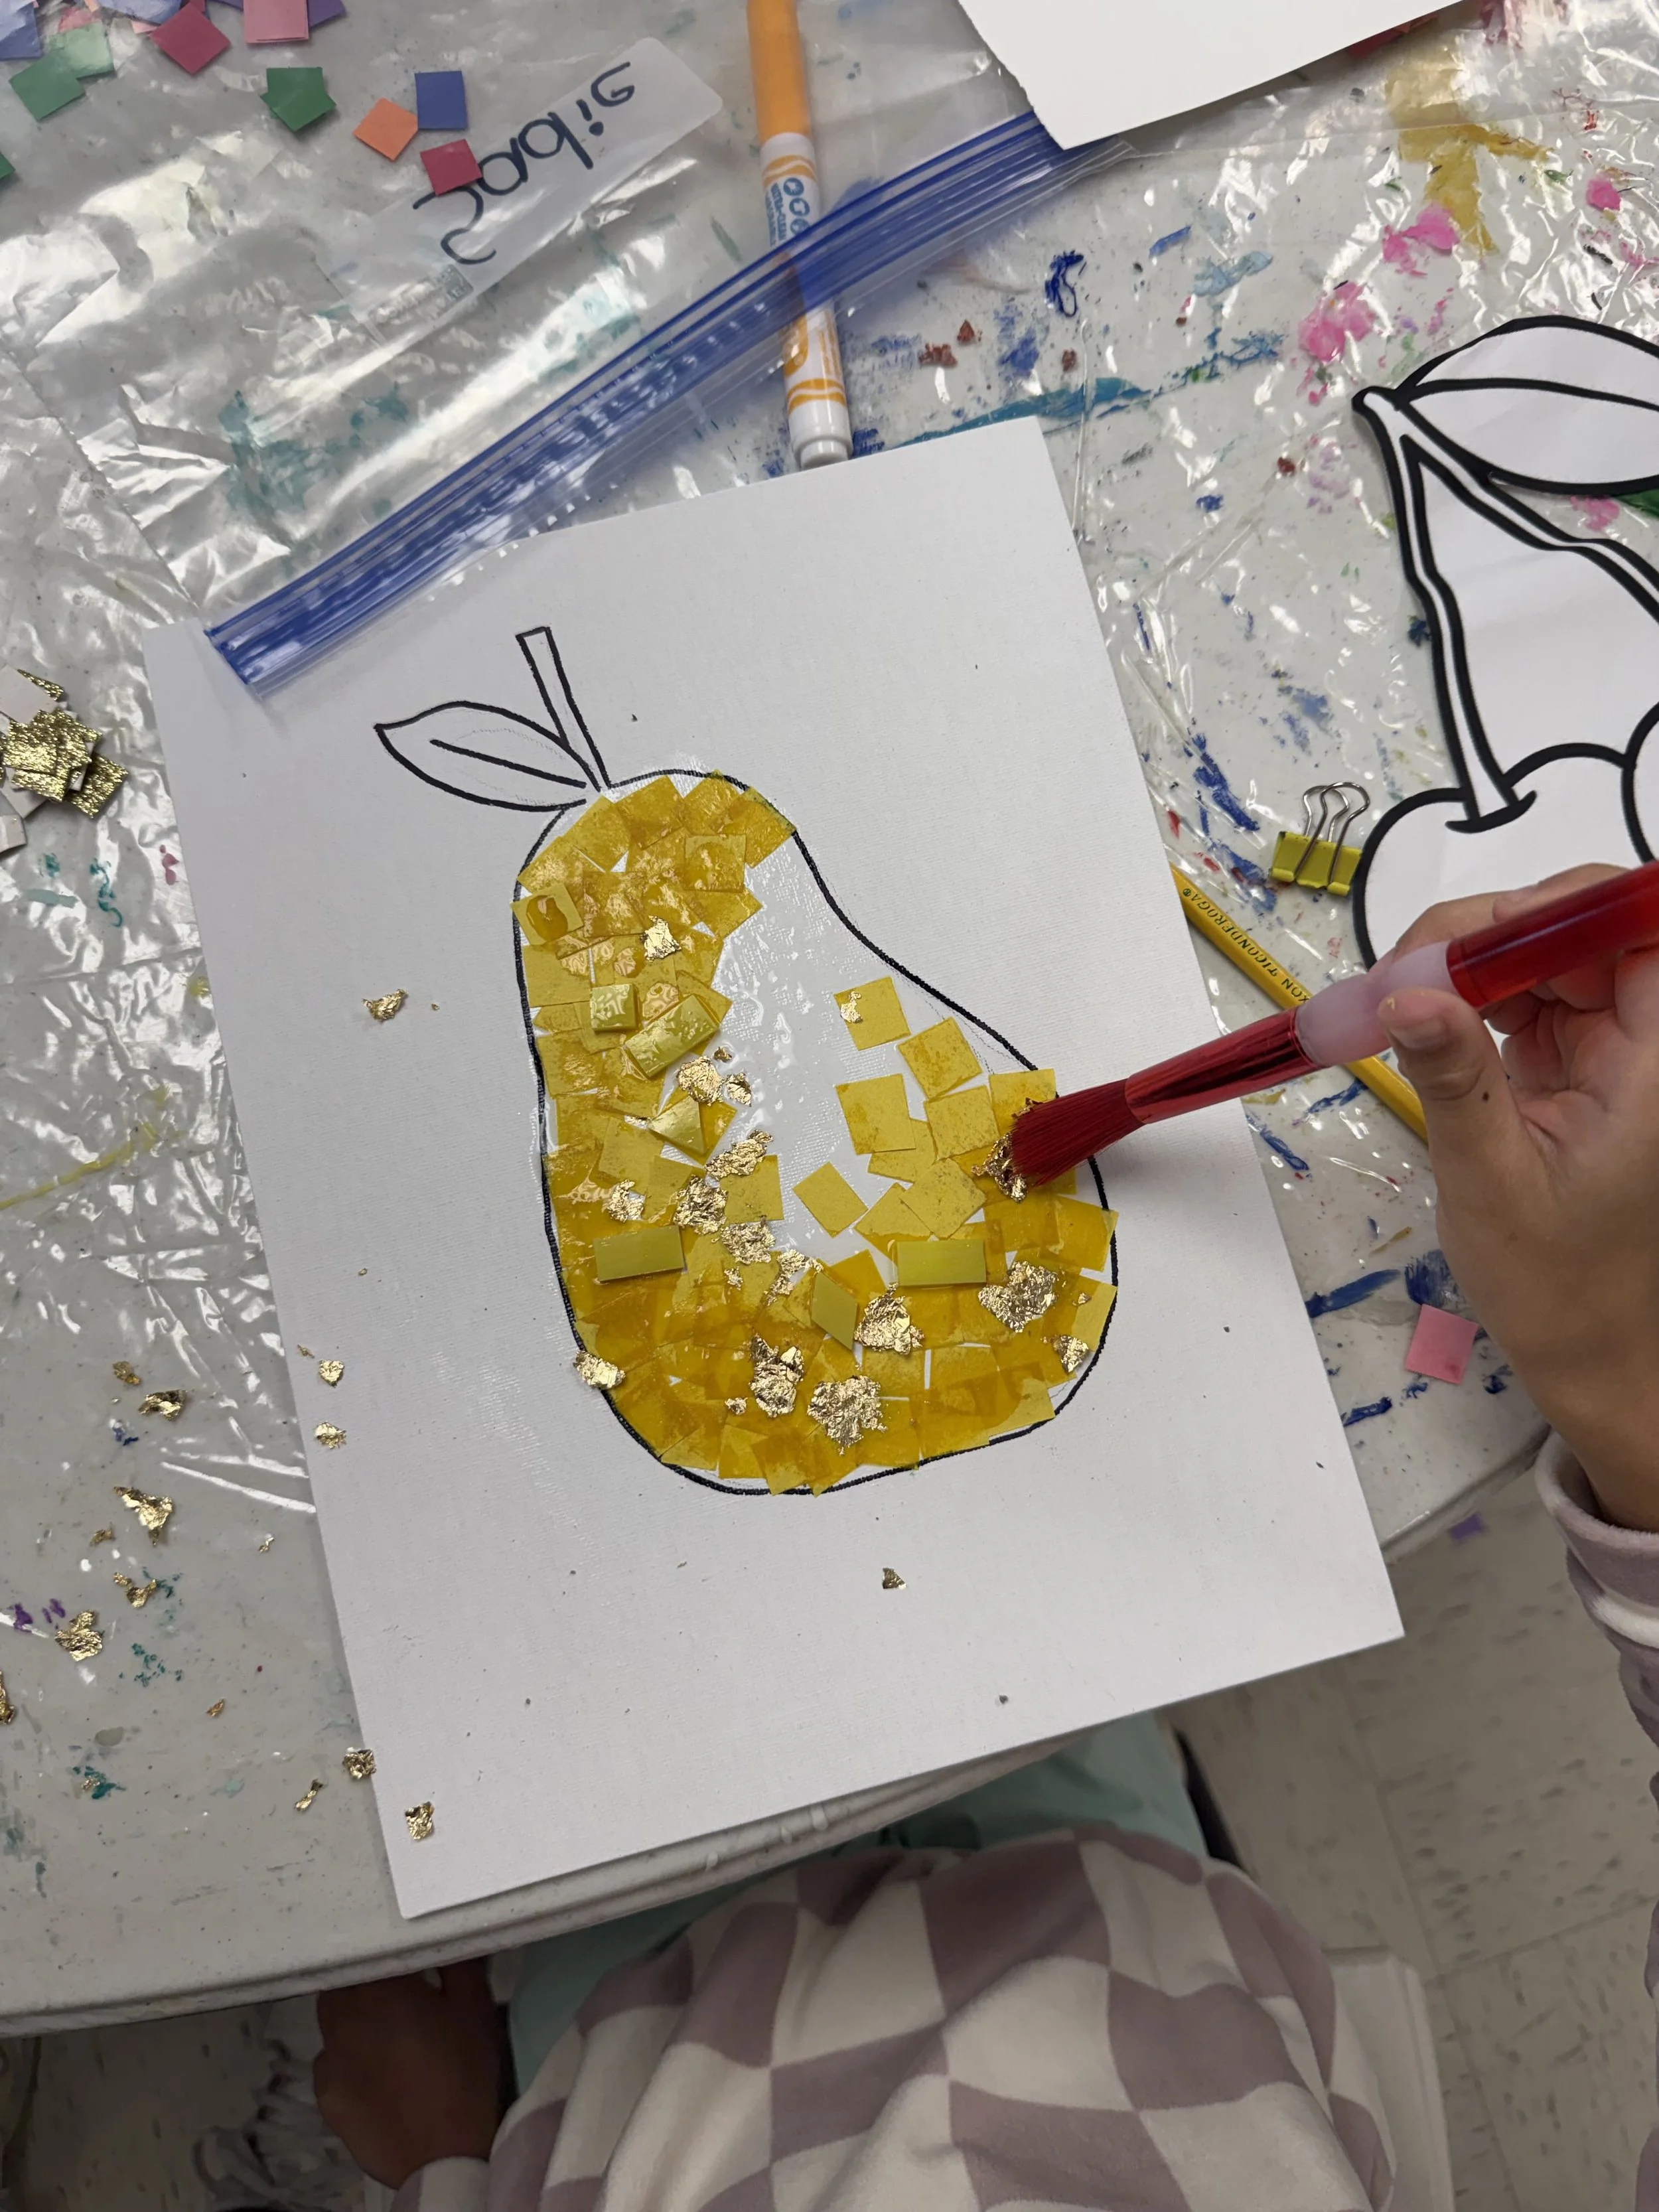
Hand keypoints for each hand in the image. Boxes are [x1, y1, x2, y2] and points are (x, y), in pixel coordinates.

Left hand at [314, 1960, 507, 2188]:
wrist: (443, 2154)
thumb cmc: (463, 2072)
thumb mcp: (474, 2006)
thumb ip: (458, 1961)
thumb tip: (446, 1936)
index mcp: (378, 1987)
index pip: (368, 1951)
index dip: (383, 1952)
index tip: (402, 1961)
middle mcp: (342, 2016)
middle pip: (342, 1985)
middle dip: (363, 1984)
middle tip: (394, 1997)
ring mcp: (328, 2059)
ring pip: (332, 2024)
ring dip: (351, 2020)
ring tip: (383, 2036)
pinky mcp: (324, 2096)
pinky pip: (330, 2065)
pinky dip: (347, 2061)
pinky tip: (373, 2075)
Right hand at [1379, 865, 1658, 1531]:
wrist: (1593, 1356)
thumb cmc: (1560, 1288)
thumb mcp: (1493, 1182)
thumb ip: (1454, 1079)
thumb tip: (1406, 993)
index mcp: (1658, 1064)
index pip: (1636, 929)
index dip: (1563, 906)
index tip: (1471, 937)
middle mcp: (1648, 1043)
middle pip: (1585, 931)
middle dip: (1492, 933)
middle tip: (1401, 972)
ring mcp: (1616, 1051)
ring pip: (1550, 958)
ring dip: (1470, 964)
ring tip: (1392, 999)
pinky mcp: (1580, 1066)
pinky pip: (1531, 999)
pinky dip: (1471, 1001)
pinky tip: (1419, 1023)